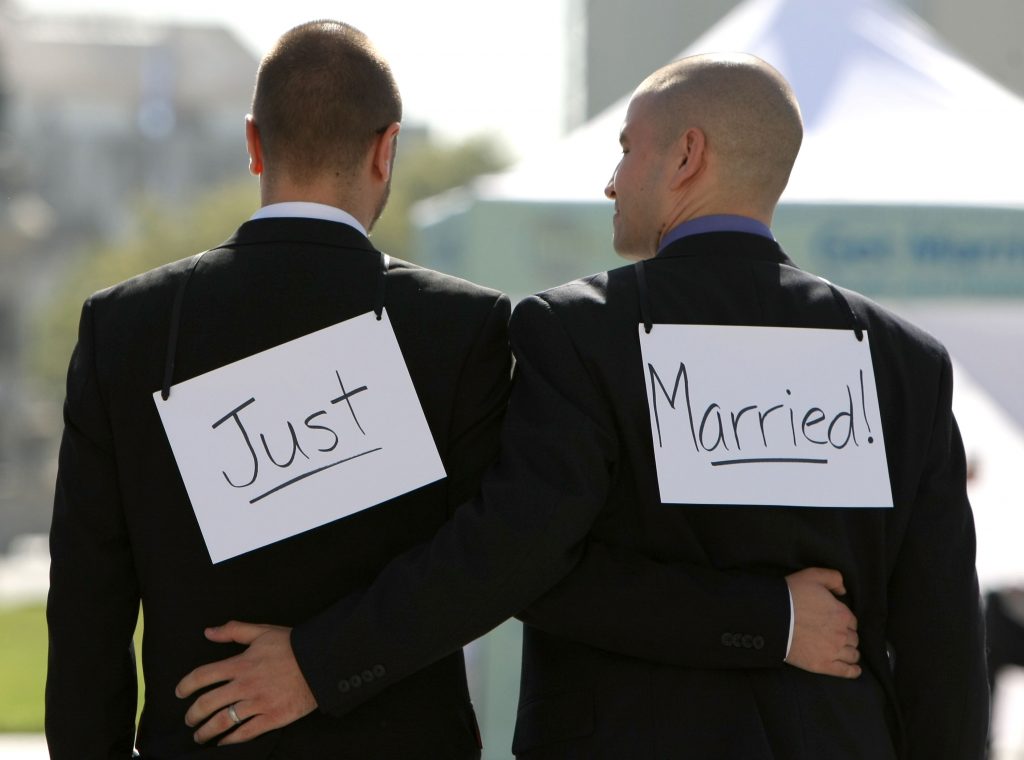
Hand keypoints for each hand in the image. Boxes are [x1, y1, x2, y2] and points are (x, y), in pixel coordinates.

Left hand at [175, 621, 316, 744]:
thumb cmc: (291, 645)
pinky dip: (230, 740)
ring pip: (222, 722)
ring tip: (200, 736)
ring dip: (206, 732)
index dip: (185, 685)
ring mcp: (257, 704)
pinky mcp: (271, 718)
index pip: (202, 676)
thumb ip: (234, 630)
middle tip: (189, 719)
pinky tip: (223, 742)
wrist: (321, 662)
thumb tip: (209, 632)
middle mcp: (245, 686)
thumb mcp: (262, 631)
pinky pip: (244, 734)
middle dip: (192, 715)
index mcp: (240, 664)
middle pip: (207, 704)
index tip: (179, 692)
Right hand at [784, 568, 860, 677]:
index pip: (851, 621)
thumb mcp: (813, 575)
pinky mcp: (823, 665)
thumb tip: (843, 590)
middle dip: (847, 636)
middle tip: (835, 635)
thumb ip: (834, 578)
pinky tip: (854, 669)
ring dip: (850, 652)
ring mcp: (833, 651)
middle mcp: (842, 634)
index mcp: (842, 614)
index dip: (844, 621)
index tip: (836, 622)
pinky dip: (853, 671)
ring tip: (844, 651)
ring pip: (852, 654)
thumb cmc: (791, 595)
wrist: (773, 618)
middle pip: (853, 638)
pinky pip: (846, 671)